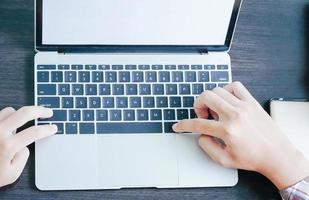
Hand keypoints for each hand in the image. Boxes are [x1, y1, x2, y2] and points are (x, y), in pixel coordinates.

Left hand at [0, 106, 56, 186]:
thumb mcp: (12, 174)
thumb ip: (23, 157)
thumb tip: (25, 144)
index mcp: (8, 146)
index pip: (35, 132)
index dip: (47, 129)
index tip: (53, 128)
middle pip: (25, 113)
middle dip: (40, 110)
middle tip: (48, 112)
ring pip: (10, 110)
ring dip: (20, 115)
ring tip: (22, 123)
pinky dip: (6, 118)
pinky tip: (8, 126)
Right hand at [173, 82, 308, 189]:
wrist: (277, 155)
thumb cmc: (253, 159)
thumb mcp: (224, 160)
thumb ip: (207, 147)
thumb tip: (201, 134)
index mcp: (227, 131)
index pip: (197, 124)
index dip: (183, 125)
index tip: (178, 126)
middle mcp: (234, 115)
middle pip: (206, 97)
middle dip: (198, 105)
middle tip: (203, 116)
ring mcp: (244, 106)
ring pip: (218, 90)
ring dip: (211, 99)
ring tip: (216, 110)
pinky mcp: (252, 102)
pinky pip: (236, 86)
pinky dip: (227, 90)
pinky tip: (227, 101)